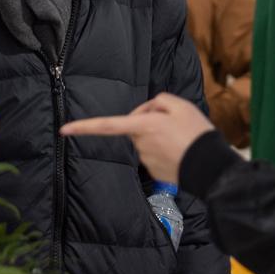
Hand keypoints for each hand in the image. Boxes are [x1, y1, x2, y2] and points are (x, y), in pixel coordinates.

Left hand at [61, 93, 214, 183]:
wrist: (210, 166)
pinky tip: (180, 150)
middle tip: (174, 121)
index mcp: (145, 126)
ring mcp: (147, 160)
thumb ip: (158, 101)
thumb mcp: (181, 105)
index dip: (84, 127)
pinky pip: (154, 154)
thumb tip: (145, 111)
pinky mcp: (155, 172)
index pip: (108, 125)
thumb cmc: (197, 132)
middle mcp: (141, 144)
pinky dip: (164, 150)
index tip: (64, 130)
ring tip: (181, 137)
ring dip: (157, 136)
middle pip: (135, 126)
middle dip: (146, 121)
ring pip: (145, 140)